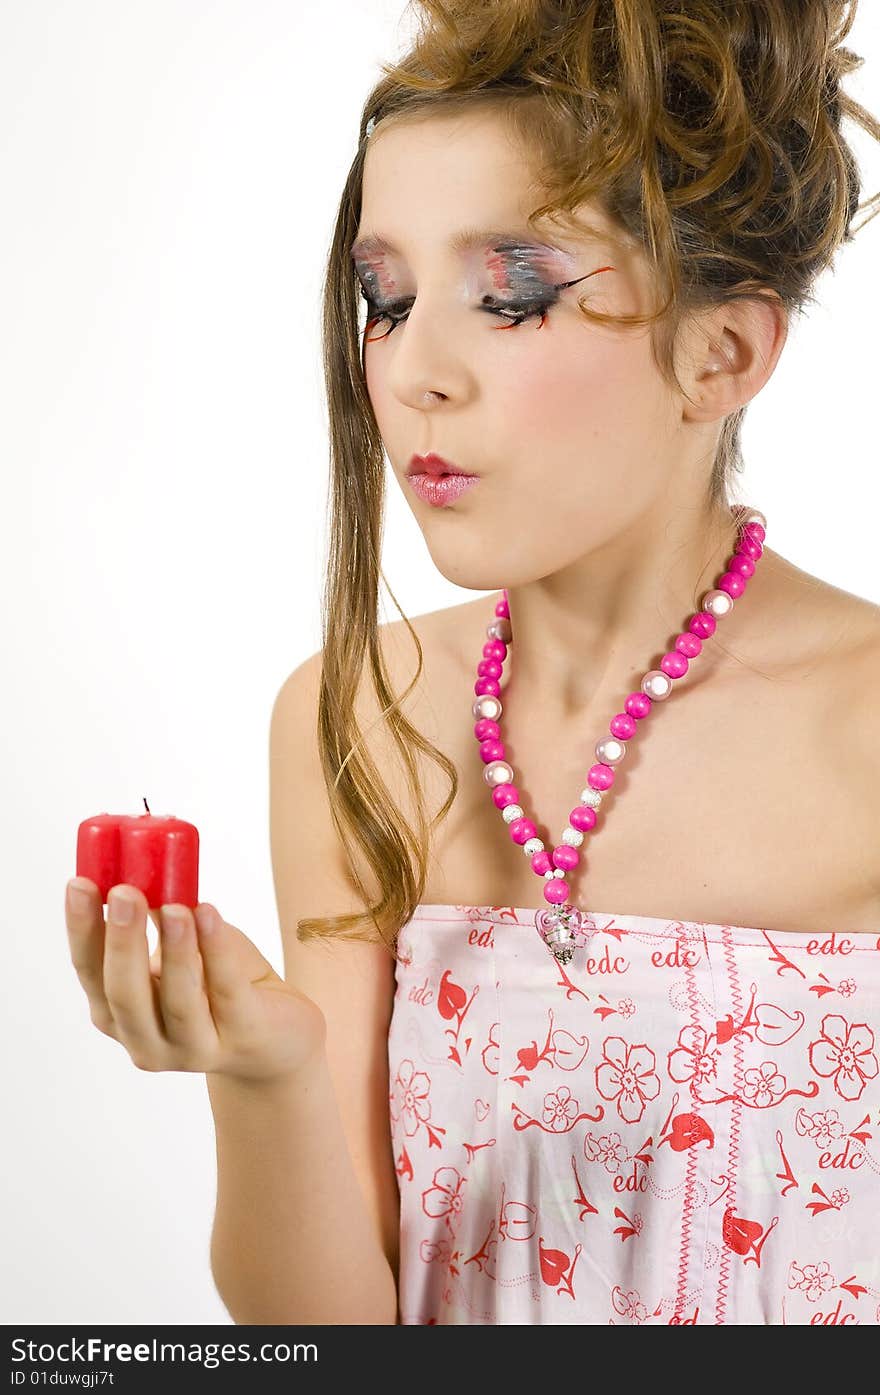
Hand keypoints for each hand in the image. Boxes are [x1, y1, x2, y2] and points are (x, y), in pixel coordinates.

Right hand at [65, 880, 325, 1084]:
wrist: (278, 1033)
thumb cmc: (217, 984)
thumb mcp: (179, 949)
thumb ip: (157, 915)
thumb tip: (143, 857)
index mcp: (117, 1015)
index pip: (89, 971)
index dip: (81, 928)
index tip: (80, 882)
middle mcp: (146, 1041)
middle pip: (124, 994)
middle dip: (122, 941)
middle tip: (125, 893)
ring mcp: (193, 1049)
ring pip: (178, 1001)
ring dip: (175, 950)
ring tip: (176, 906)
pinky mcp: (241, 1038)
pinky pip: (227, 991)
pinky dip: (217, 951)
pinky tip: (211, 914)